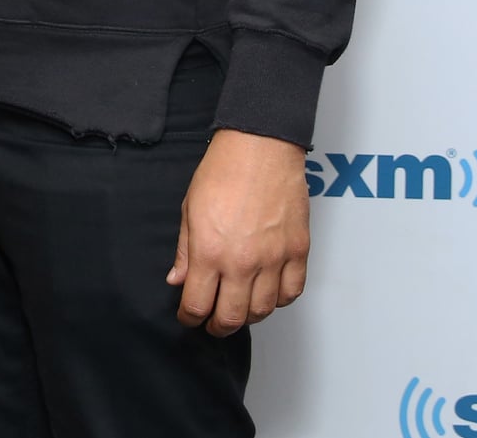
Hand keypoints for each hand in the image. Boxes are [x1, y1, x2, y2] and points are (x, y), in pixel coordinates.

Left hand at [167, 130, 310, 335]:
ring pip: (264, 310)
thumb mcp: (189, 210)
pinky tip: (268, 294)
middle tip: (212, 325)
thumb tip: (178, 280)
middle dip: (218, 327)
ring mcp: (274, 259)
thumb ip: (185, 251)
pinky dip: (280, 300)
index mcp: (210, 252)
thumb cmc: (221, 173)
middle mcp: (242, 262)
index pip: (198, 304)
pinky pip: (292, 292)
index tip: (188, 318)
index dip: (190, 317)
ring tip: (239, 309)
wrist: (259, 150)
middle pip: (232, 317)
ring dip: (249, 316)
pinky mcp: (298, 252)